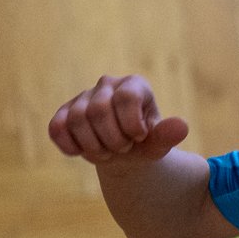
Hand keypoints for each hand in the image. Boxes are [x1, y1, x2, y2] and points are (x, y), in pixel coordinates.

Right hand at [49, 75, 188, 166]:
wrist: (123, 153)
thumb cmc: (144, 143)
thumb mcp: (158, 142)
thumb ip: (167, 135)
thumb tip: (181, 127)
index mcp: (134, 84)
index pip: (126, 97)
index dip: (131, 124)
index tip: (138, 137)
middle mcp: (107, 84)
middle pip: (99, 110)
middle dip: (112, 139)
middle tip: (123, 148)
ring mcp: (82, 97)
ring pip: (77, 119)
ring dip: (93, 146)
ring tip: (107, 152)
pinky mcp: (62, 113)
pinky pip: (57, 128)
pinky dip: (70, 146)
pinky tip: (83, 152)